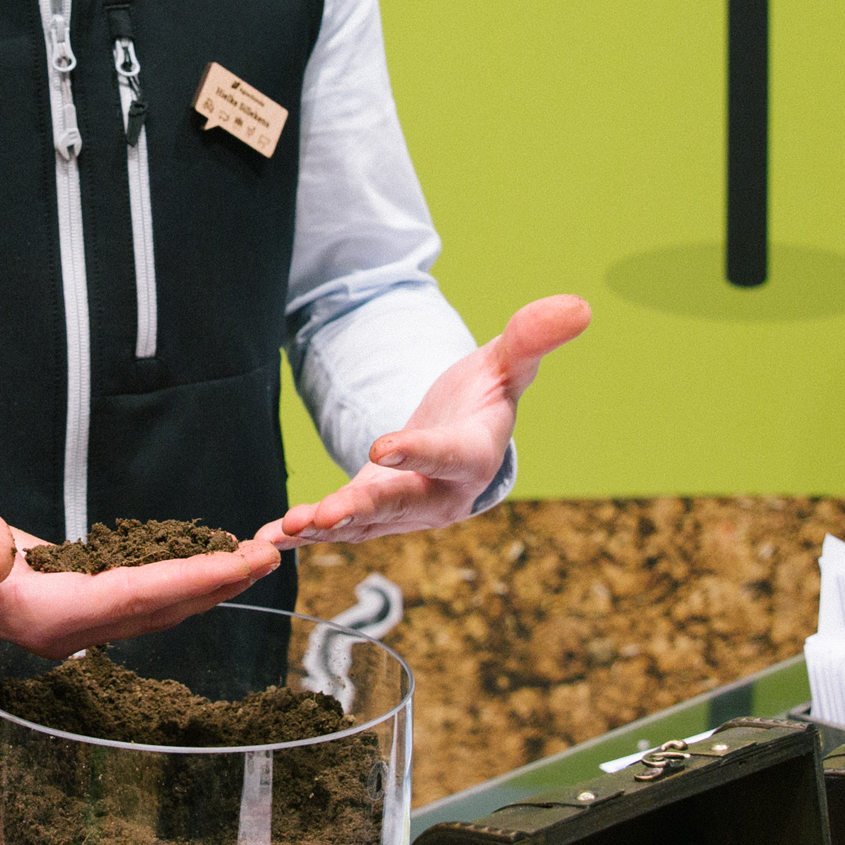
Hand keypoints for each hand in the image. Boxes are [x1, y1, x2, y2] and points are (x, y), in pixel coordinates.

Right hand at [0, 470, 279, 654]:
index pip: (132, 597)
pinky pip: (141, 599)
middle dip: (218, 583)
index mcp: (37, 611)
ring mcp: (67, 622)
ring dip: (208, 585)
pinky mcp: (72, 605)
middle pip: (157, 611)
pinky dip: (183, 581)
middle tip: (274, 552)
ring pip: (155, 610)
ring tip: (259, 556)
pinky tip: (211, 564)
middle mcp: (61, 628)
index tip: (241, 559)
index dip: (191, 578)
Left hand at [254, 295, 591, 548]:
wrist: (465, 439)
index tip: (385, 446)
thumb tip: (579, 304)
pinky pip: (336, 527)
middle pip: (399, 503)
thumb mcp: (508, 364)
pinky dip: (302, 535)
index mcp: (471, 456)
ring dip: (324, 527)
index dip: (419, 452)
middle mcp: (437, 494)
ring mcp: (401, 510)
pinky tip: (265, 539)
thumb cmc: (486, 397)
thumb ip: (532, 338)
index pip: (446, 455)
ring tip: (287, 529)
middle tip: (327, 515)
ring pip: (361, 521)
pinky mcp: (369, 512)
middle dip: (362, 509)